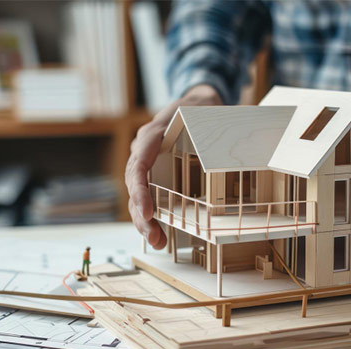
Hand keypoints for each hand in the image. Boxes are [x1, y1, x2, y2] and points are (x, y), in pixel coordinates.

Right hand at [125, 85, 221, 248]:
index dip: (142, 191)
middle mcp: (144, 152)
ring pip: (139, 196)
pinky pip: (149, 198)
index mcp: (151, 137)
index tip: (148, 212)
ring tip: (158, 242)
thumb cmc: (198, 107)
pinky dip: (153, 217)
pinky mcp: (156, 175)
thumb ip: (201, 120)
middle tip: (155, 237)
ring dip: (146, 222)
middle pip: (136, 187)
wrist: (196, 103)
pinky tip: (160, 235)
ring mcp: (148, 165)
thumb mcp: (201, 108)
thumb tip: (214, 133)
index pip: (139, 166)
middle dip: (142, 215)